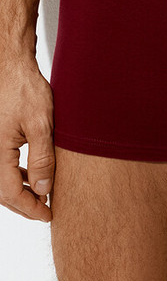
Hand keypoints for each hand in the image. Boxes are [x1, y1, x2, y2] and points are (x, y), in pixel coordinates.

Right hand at [0, 54, 54, 221]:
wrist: (10, 66)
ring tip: (42, 195)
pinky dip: (15, 175)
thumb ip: (42, 158)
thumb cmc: (24, 89)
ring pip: (1, 180)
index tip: (48, 214)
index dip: (30, 208)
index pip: (11, 194)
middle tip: (46, 210)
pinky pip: (1, 166)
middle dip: (24, 204)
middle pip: (2, 192)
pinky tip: (31, 175)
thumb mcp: (41, 124)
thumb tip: (44, 189)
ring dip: (20, 190)